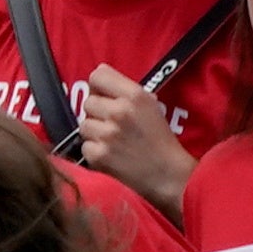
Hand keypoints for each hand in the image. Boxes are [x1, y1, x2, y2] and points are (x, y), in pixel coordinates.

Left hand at [72, 65, 192, 215]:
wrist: (168, 176)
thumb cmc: (160, 140)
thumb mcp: (150, 105)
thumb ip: (124, 90)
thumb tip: (97, 78)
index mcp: (134, 95)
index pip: (97, 75)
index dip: (99, 87)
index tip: (104, 97)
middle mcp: (119, 111)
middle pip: (88, 101)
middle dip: (98, 113)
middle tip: (112, 125)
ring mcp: (107, 134)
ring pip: (83, 125)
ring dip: (95, 133)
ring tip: (112, 141)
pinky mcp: (99, 155)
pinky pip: (84, 146)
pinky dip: (95, 152)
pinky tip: (111, 155)